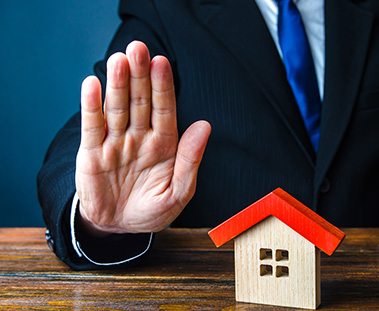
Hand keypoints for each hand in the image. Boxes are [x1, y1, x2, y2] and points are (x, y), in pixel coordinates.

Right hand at [75, 41, 210, 236]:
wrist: (119, 227)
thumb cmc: (151, 210)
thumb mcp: (178, 192)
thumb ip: (190, 160)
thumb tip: (204, 126)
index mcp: (164, 144)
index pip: (165, 110)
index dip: (163, 87)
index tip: (162, 63)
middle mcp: (140, 137)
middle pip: (140, 101)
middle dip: (140, 75)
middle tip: (138, 49)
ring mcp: (115, 143)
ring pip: (117, 108)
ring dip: (117, 84)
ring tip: (119, 60)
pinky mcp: (92, 153)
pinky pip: (92, 127)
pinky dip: (91, 106)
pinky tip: (92, 85)